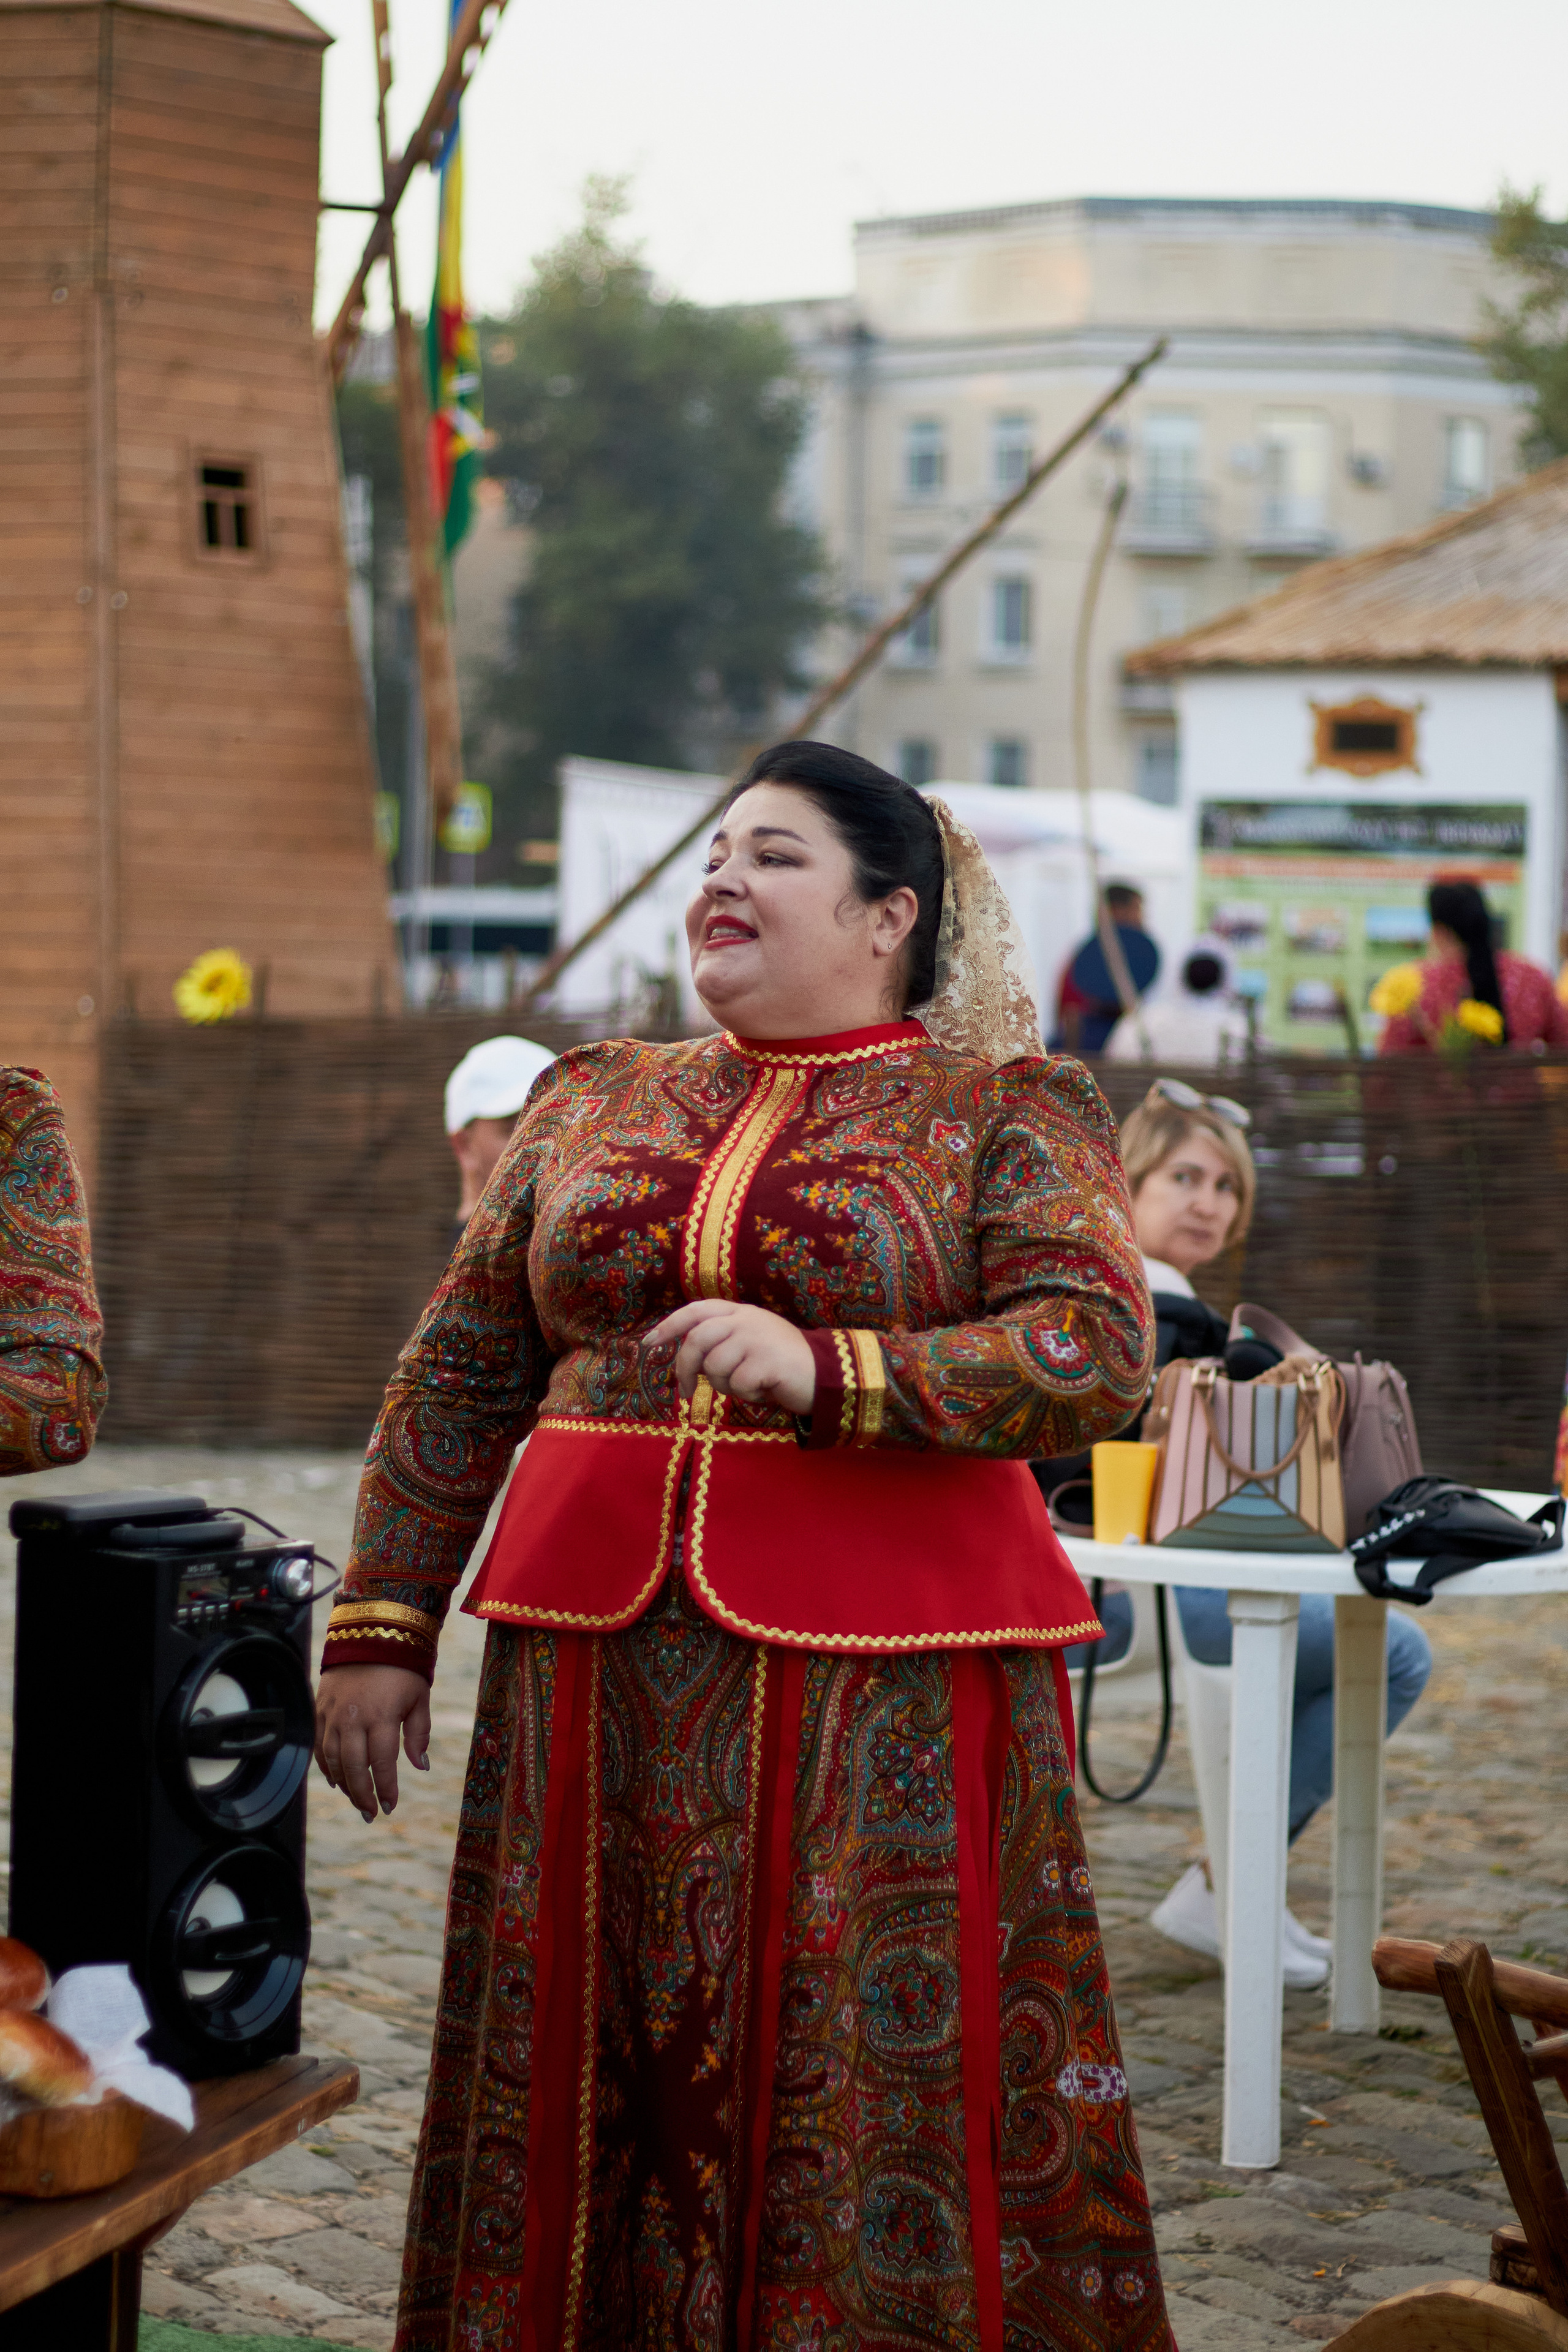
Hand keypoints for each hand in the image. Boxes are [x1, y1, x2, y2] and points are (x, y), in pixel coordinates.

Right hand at [314, 1664, 430, 1821]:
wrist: (372, 1631)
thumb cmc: (403, 1667)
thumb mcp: (420, 1698)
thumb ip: (419, 1734)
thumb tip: (420, 1767)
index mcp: (381, 1716)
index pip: (381, 1764)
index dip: (386, 1789)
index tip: (390, 1807)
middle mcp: (353, 1718)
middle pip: (353, 1768)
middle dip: (362, 1796)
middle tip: (370, 1814)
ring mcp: (332, 1713)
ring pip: (331, 1759)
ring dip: (343, 1784)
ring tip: (356, 1800)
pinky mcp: (319, 1707)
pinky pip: (317, 1743)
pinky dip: (323, 1765)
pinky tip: (334, 1779)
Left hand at [643, 1299, 815, 1417]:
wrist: (826, 1373)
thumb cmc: (782, 1361)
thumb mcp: (751, 1340)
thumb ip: (722, 1340)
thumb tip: (686, 1362)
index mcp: (739, 1311)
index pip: (695, 1311)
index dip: (669, 1326)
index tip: (649, 1344)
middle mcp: (745, 1320)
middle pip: (697, 1340)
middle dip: (685, 1368)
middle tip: (685, 1391)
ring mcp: (756, 1339)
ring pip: (715, 1367)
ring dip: (725, 1386)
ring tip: (748, 1386)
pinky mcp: (766, 1361)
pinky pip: (737, 1384)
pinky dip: (747, 1396)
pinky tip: (764, 1391)